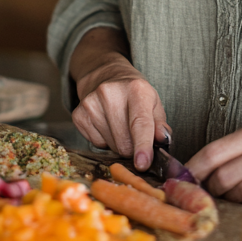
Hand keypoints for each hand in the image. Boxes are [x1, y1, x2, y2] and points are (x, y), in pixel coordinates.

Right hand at [70, 29, 169, 170]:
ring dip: (118, 144)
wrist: (106, 76)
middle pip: (124, 142)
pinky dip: (104, 141)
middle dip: (132, 147)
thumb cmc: (134, 94)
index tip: (142, 164)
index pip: (140, 122)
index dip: (142, 145)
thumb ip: (160, 124)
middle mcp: (110, 93)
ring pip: (110, 146)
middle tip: (133, 134)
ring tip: (119, 125)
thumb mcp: (154, 103)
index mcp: (136, 89)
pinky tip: (106, 125)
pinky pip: (95, 144)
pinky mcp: (78, 114)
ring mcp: (91, 103)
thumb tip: (163, 140)